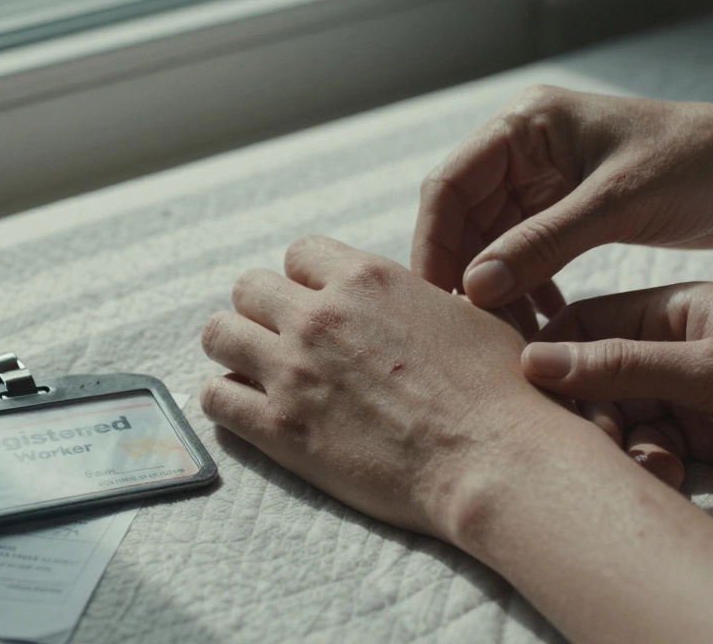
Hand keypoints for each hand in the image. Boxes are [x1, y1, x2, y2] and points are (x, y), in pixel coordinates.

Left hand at [200, 235, 590, 540]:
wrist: (493, 458)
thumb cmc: (497, 391)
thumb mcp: (463, 316)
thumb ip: (412, 299)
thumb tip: (402, 301)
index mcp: (366, 278)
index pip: (300, 254)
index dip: (306, 280)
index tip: (317, 303)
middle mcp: (320, 315)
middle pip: (249, 287)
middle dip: (263, 310)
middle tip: (283, 339)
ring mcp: (293, 370)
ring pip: (219, 333)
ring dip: (234, 347)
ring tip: (254, 368)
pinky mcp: (279, 428)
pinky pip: (215, 397)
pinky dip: (225, 398)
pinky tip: (247, 408)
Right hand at [413, 85, 712, 308]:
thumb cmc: (699, 165)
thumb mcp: (616, 205)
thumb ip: (541, 245)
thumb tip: (473, 288)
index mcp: (528, 123)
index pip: (451, 184)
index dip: (436, 242)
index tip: (437, 299)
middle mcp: (528, 146)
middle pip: (465, 214)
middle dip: (464, 269)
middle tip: (468, 328)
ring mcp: (546, 178)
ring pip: (493, 238)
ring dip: (495, 283)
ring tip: (505, 331)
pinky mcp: (569, 209)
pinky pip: (526, 250)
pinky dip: (526, 283)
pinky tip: (541, 316)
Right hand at [521, 282, 712, 503]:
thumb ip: (624, 367)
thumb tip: (535, 361)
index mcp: (674, 309)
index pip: (585, 322)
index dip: (551, 355)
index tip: (526, 390)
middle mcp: (672, 349)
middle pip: (594, 378)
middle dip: (588, 411)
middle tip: (599, 440)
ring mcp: (687, 396)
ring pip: (619, 420)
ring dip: (622, 445)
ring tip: (652, 463)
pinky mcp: (704, 440)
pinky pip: (650, 450)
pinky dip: (650, 465)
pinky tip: (672, 476)